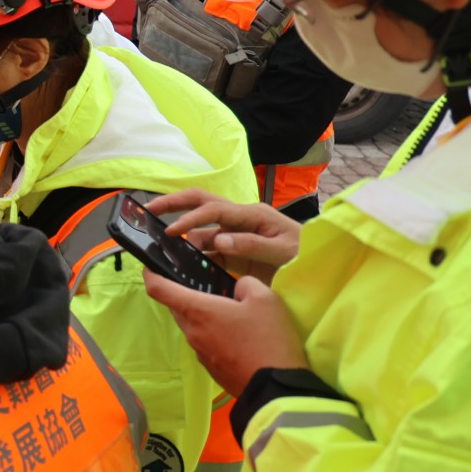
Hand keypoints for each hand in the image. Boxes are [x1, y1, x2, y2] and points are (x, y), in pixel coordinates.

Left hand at [143, 270, 309, 397]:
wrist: (275, 388)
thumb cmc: (267, 339)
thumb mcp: (264, 299)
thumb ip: (245, 283)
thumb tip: (237, 288)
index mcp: (197, 311)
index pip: (158, 289)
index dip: (150, 273)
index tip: (151, 266)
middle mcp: (192, 331)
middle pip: (177, 307)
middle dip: (186, 294)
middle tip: (207, 286)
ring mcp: (200, 352)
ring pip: (193, 325)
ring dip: (204, 315)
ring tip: (230, 310)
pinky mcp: (211, 367)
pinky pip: (205, 343)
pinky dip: (214, 333)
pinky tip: (238, 335)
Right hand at [147, 189, 301, 283]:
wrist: (321, 269)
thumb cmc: (306, 256)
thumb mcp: (284, 251)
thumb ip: (252, 244)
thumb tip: (218, 239)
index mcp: (251, 214)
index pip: (213, 210)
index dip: (190, 219)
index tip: (172, 232)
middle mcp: (240, 218)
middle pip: (201, 201)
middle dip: (174, 203)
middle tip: (149, 210)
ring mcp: (236, 233)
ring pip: (201, 226)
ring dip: (181, 230)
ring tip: (158, 240)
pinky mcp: (234, 250)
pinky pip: (208, 247)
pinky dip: (192, 252)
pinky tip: (180, 261)